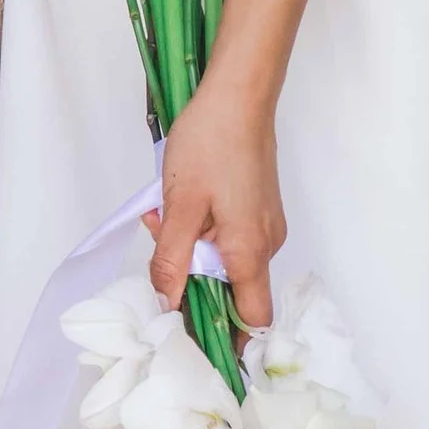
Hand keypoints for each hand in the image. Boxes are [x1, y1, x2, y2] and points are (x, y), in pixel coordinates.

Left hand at [147, 72, 283, 333]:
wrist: (239, 91)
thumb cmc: (210, 144)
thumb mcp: (180, 205)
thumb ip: (172, 261)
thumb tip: (166, 307)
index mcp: (250, 251)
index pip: (252, 320)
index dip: (226, 337)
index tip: (190, 336)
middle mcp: (266, 243)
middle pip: (234, 288)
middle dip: (193, 278)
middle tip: (161, 246)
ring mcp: (266, 221)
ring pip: (228, 257)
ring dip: (194, 248)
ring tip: (165, 214)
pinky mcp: (258, 203)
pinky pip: (231, 233)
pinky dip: (204, 228)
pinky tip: (181, 201)